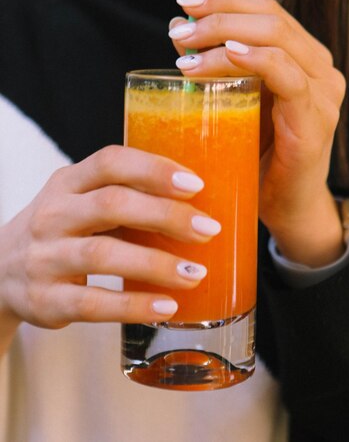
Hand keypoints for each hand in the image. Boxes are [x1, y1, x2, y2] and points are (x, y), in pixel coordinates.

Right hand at [0, 146, 219, 331]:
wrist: (0, 271)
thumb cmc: (61, 229)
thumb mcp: (80, 200)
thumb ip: (124, 195)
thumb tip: (195, 203)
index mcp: (67, 182)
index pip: (110, 162)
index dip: (153, 169)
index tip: (195, 184)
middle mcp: (53, 214)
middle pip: (112, 205)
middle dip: (165, 215)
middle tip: (208, 229)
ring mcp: (45, 257)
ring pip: (103, 254)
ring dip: (156, 264)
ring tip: (195, 273)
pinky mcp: (45, 300)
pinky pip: (94, 303)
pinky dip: (134, 305)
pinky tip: (167, 306)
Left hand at [169, 0, 345, 266]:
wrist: (286, 207)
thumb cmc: (256, 155)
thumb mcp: (235, 101)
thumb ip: (217, 66)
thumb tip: (178, 31)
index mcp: (302, 58)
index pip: (266, 10)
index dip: (225, 0)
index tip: (184, 4)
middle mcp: (319, 67)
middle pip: (271, 16)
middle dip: (219, 15)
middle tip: (178, 31)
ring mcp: (323, 92)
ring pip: (277, 38)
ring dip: (226, 36)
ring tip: (186, 52)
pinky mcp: (316, 119)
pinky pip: (287, 76)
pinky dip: (256, 59)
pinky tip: (227, 54)